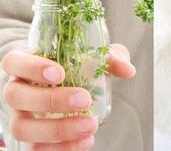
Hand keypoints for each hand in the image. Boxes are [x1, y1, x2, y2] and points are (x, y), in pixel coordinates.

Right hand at [1, 44, 134, 149]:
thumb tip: (128, 70)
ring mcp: (20, 117)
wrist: (69, 88)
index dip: (32, 68)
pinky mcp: (30, 139)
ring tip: (89, 125)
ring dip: (57, 129)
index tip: (59, 74)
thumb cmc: (76, 67)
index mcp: (26, 64)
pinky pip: (36, 149)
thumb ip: (110, 58)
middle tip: (84, 100)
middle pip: (16, 96)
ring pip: (22, 128)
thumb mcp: (95, 56)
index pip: (14, 62)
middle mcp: (17, 90)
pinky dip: (61, 148)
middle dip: (51, 100)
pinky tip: (86, 141)